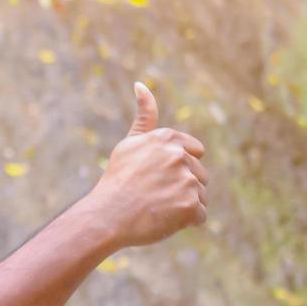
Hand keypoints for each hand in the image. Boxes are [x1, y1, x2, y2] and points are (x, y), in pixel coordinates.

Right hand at [88, 82, 208, 247]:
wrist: (107, 216)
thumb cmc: (117, 181)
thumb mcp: (130, 143)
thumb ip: (144, 116)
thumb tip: (141, 84)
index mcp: (167, 138)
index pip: (195, 152)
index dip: (177, 167)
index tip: (157, 176)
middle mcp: (179, 155)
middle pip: (200, 175)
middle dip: (182, 186)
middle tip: (153, 194)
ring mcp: (186, 180)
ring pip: (200, 195)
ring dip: (183, 204)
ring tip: (157, 207)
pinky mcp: (190, 205)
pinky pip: (199, 216)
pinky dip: (185, 221)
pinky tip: (163, 219)